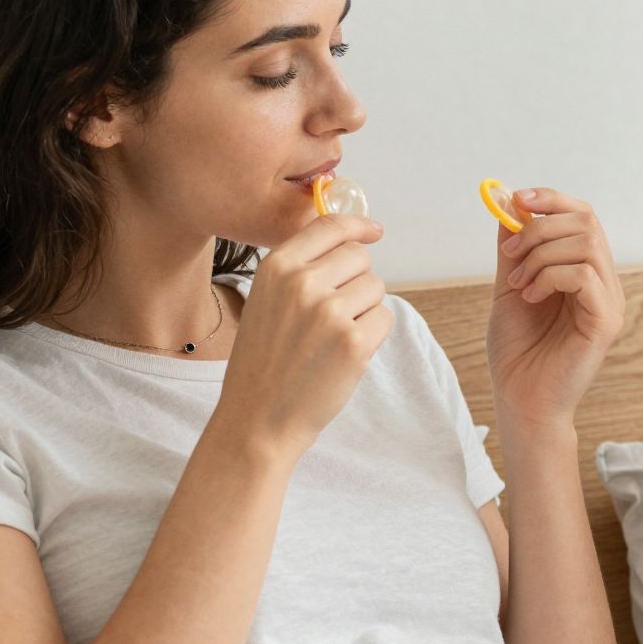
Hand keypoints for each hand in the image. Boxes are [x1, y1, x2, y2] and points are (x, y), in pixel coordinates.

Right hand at [213, 211, 391, 462]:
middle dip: (357, 280)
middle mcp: (303, 283)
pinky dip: (373, 334)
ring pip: (375, 287)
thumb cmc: (263, 361)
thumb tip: (352, 240)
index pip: (331, 226)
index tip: (373, 231)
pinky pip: (385, 317)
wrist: (257, 418)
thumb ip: (301, 268)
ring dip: (364, 309)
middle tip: (334, 314)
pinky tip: (343, 354)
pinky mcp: (354, 342)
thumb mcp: (266, 300)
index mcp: (277, 267)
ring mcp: (330, 312)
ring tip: (332, 338)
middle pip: (360, 257)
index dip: (358, 226)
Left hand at [488, 188, 624, 427]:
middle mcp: (603, 282)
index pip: (582, 216)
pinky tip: (531, 297)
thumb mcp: (509, 286)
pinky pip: (584, 275)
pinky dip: (550, 277)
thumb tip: (509, 201)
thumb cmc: (517, 350)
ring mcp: (609, 301)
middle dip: (540, 228)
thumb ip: (513, 248)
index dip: (552, 200)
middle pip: (586, 221)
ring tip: (518, 283)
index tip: (517, 199)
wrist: (519, 399)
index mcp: (584, 271)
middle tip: (509, 255)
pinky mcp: (606, 321)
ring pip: (586, 244)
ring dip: (541, 255)